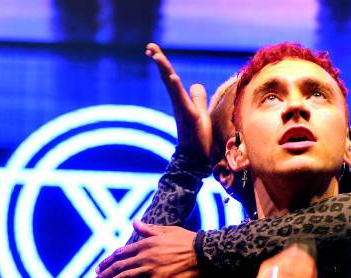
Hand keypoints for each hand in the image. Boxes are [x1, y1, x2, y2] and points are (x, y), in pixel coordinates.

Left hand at [91, 220, 198, 277]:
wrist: (204, 254)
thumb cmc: (188, 241)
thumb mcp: (167, 231)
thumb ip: (149, 230)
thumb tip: (134, 223)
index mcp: (145, 244)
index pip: (121, 253)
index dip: (108, 262)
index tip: (98, 268)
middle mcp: (144, 257)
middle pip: (118, 267)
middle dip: (102, 275)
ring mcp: (150, 270)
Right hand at [145, 42, 211, 157]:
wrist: (195, 158)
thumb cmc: (198, 138)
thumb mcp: (200, 112)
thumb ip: (198, 98)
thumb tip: (195, 85)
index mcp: (181, 101)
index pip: (171, 78)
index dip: (163, 64)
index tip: (153, 50)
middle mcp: (179, 103)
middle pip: (167, 78)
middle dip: (160, 62)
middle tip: (149, 47)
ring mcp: (183, 109)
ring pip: (172, 86)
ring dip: (165, 70)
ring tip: (157, 56)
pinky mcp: (189, 117)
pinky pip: (182, 100)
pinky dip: (176, 88)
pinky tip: (172, 76)